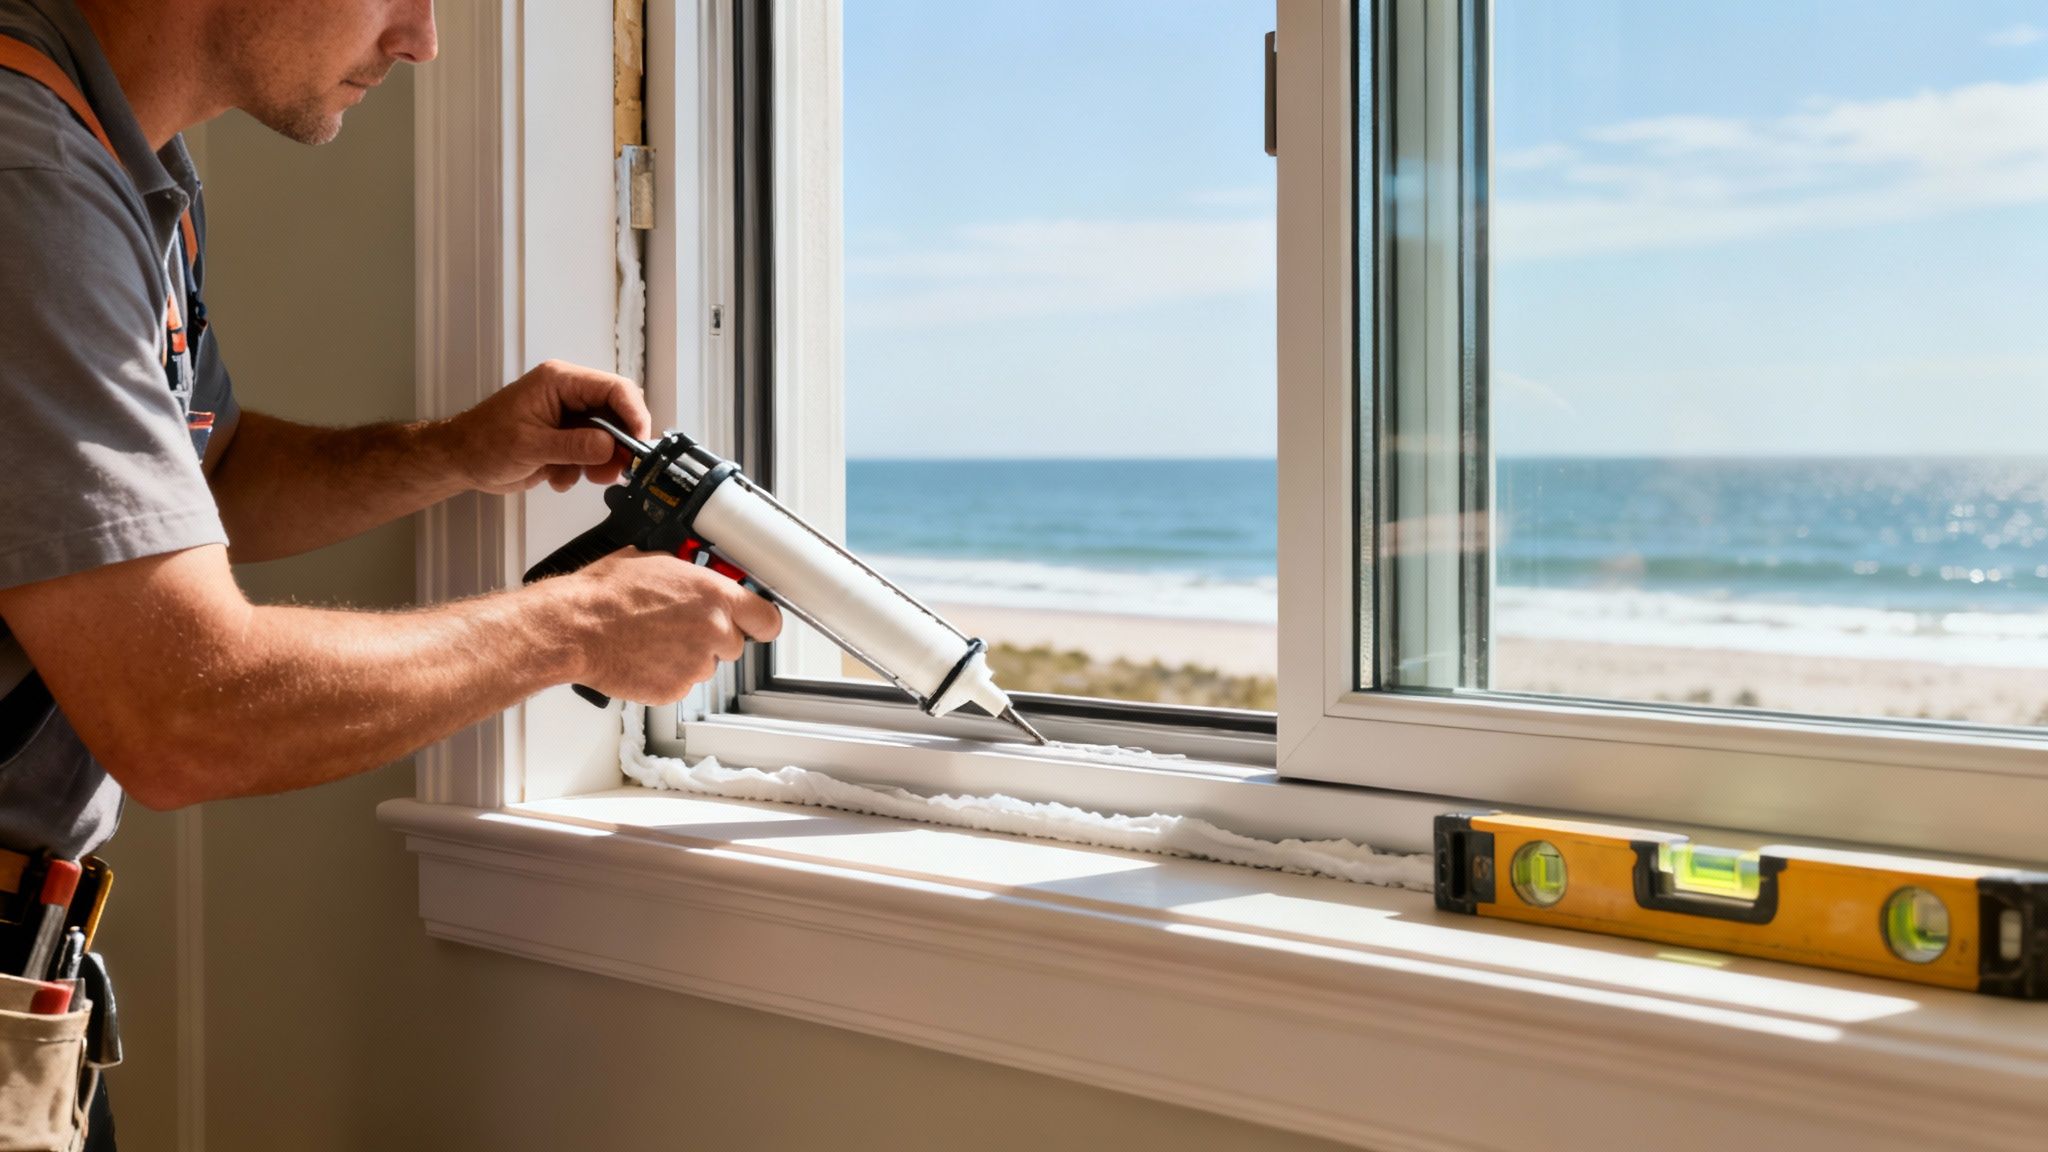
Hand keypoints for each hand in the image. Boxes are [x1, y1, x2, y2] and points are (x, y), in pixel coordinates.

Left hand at [443, 361, 653, 494]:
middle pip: (616, 414)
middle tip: (616, 470)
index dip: (634, 415)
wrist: (460, 461)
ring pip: (608, 438)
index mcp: (560, 381)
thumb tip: (611, 446)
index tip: (640, 444)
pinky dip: (582, 471)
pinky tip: (557, 476)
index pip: (614, 389)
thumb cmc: (482, 443)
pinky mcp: (566, 439)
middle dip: (619, 445)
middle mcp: (569, 395)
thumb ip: (574, 446)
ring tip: (584, 477)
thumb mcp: (529, 446)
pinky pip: (592, 454)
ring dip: (600, 463)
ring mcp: (569, 418)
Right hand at [559, 549, 783, 703]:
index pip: (767, 618)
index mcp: (715, 596)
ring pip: (706, 665)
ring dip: (688, 656)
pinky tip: (644, 657)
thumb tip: (695, 579)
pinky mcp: (674, 690)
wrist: (576, 628)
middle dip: (713, 637)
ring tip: (653, 639)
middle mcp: (713, 632)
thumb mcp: (657, 563)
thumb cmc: (606, 594)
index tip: (756, 622)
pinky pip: (681, 683)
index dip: (760, 621)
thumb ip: (690, 577)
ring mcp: (695, 665)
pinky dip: (667, 674)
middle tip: (681, 626)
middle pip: (734, 643)